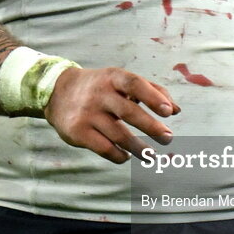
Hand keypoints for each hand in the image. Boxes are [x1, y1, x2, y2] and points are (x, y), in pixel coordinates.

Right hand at [44, 66, 180, 163]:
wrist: (57, 92)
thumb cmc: (101, 87)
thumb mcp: (121, 81)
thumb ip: (151, 91)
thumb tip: (176, 109)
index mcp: (112, 77)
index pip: (134, 84)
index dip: (153, 97)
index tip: (169, 112)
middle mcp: (99, 94)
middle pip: (128, 112)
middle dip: (151, 127)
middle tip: (168, 138)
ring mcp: (87, 114)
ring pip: (118, 135)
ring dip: (139, 148)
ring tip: (152, 156)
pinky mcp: (78, 132)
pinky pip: (104, 148)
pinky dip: (119, 155)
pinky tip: (126, 156)